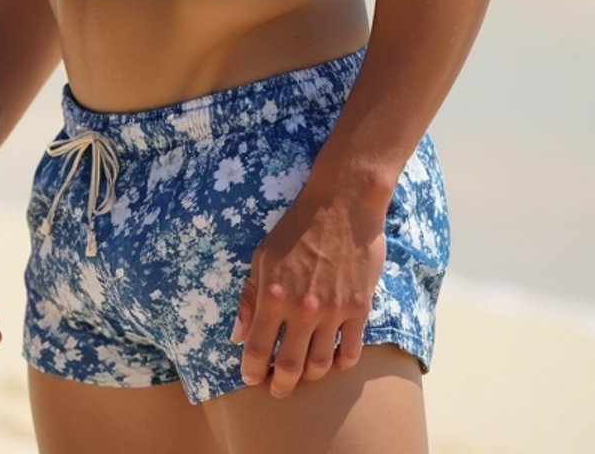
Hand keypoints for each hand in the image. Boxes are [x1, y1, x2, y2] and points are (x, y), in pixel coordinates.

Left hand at [232, 185, 385, 396]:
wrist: (342, 204)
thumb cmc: (297, 227)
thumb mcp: (262, 255)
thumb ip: (249, 296)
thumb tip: (236, 334)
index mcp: (273, 295)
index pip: (256, 349)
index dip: (250, 371)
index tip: (250, 378)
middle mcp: (302, 309)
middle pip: (289, 367)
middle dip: (279, 385)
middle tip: (276, 389)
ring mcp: (333, 311)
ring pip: (320, 365)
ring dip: (309, 377)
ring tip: (303, 375)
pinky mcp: (359, 308)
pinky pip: (350, 351)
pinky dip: (341, 363)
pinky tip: (334, 360)